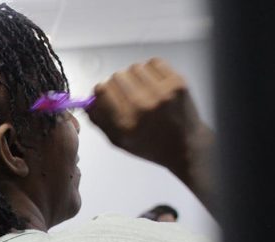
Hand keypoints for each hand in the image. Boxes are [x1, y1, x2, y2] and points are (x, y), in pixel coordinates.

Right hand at [87, 58, 213, 179]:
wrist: (186, 145)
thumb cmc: (151, 146)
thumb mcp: (119, 141)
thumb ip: (100, 121)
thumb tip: (88, 102)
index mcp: (125, 123)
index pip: (101, 90)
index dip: (100, 90)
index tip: (105, 93)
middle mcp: (142, 107)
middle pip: (116, 76)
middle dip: (117, 83)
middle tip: (125, 92)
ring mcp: (162, 93)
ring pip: (134, 67)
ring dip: (134, 75)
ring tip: (141, 88)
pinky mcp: (177, 83)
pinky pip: (154, 62)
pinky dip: (150, 69)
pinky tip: (153, 82)